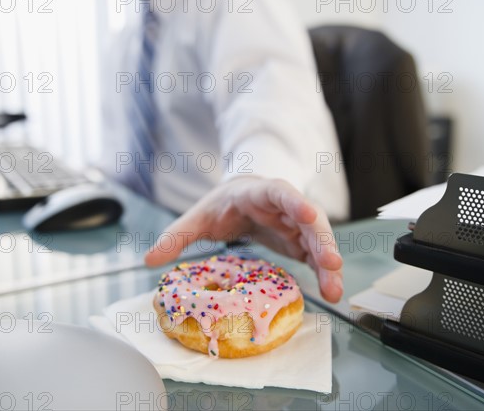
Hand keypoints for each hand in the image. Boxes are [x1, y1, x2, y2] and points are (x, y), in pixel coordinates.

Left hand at [145, 176, 342, 302]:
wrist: (240, 200)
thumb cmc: (222, 204)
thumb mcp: (197, 217)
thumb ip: (176, 236)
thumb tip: (149, 260)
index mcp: (258, 193)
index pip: (280, 192)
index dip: (294, 203)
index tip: (307, 215)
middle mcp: (284, 206)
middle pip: (308, 219)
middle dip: (321, 240)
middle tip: (331, 264)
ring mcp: (295, 223)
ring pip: (318, 239)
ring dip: (327, 262)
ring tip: (334, 290)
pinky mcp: (299, 241)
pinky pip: (316, 255)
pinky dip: (323, 271)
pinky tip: (329, 292)